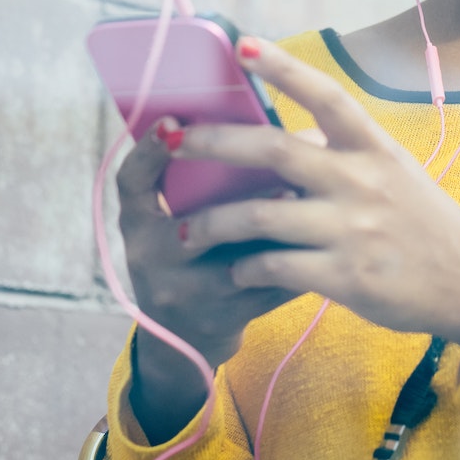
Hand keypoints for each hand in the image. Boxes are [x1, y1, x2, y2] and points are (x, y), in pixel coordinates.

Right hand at [116, 114, 296, 439]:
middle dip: (243, 196)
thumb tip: (260, 118)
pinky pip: (271, 284)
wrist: (182, 341)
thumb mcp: (171, 216)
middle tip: (284, 165)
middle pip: (195, 224)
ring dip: (280, 229)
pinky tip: (328, 239)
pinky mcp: (227, 317)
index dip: (148, 152)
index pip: (131, 182)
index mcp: (138, 224)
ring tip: (313, 202)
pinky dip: (300, 259)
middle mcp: (154, 259)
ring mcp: (189, 293)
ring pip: (241, 258)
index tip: (174, 121)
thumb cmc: (186, 255)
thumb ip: (194, 175)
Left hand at [173, 37, 459, 344]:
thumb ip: (344, 155)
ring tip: (183, 230)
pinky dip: (245, 268)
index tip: (243, 45)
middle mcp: (362, 181)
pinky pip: (276, 267)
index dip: (284, 68)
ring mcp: (352, 229)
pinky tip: (234, 271)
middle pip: (275, 151)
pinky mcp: (345, 276)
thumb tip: (287, 136)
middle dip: (214, 143)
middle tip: (170, 141)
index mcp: (375, 148)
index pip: (327, 96)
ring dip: (213, 223)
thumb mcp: (394, 174)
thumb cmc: (425, 224)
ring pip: (261, 216)